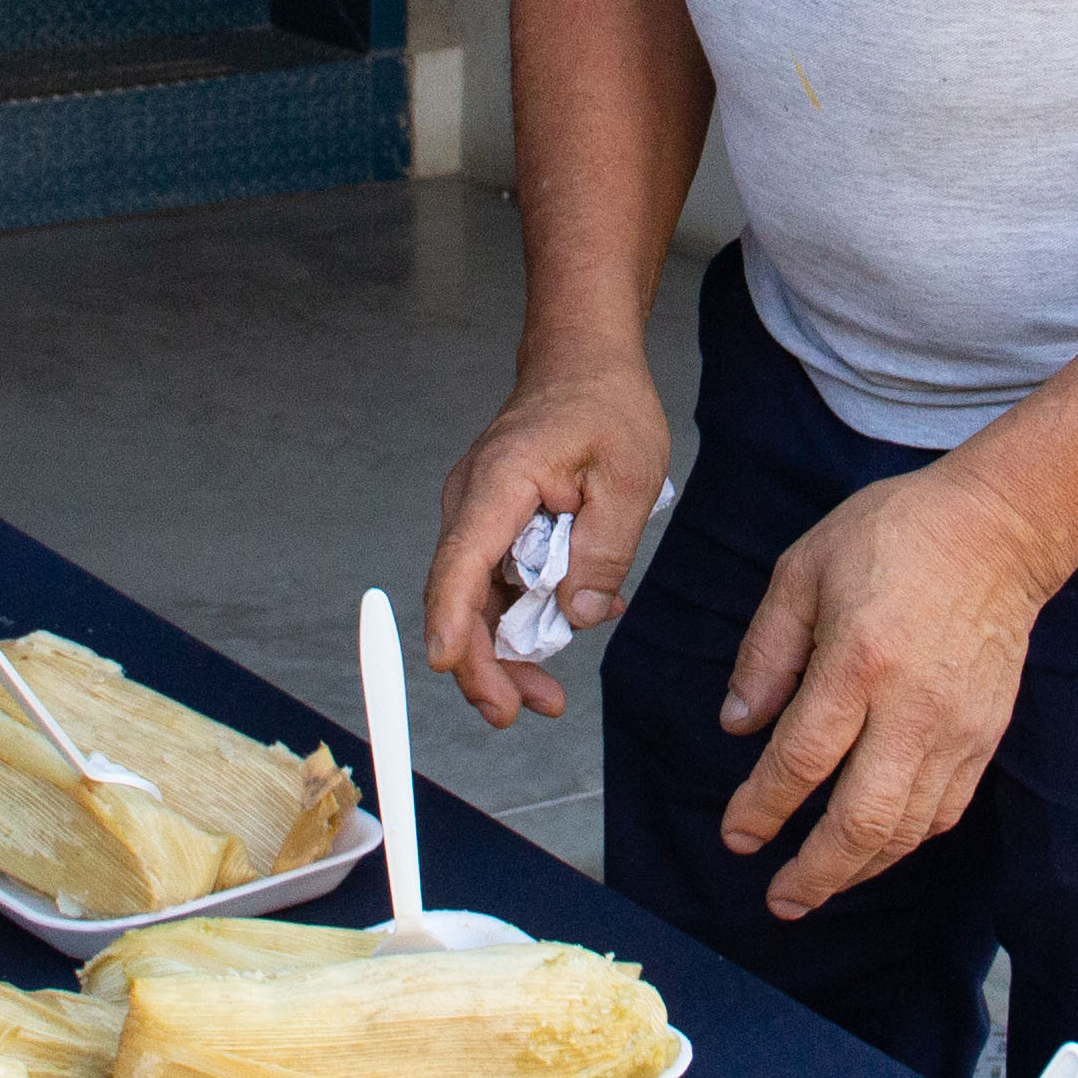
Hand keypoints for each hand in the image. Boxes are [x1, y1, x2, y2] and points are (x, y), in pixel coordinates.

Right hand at [424, 355, 675, 725]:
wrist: (583, 364)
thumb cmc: (606, 406)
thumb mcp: (630, 477)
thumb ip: (604, 549)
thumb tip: (578, 615)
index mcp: (500, 483)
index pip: (461, 561)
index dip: (452, 619)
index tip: (448, 665)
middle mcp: (472, 502)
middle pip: (458, 596)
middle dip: (482, 663)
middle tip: (517, 713)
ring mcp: (476, 515)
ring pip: (475, 599)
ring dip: (504, 651)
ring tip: (546, 698)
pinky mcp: (491, 527)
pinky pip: (496, 583)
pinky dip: (523, 617)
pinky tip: (566, 630)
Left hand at [716, 460, 1058, 919]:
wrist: (999, 530)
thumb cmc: (893, 537)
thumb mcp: (803, 569)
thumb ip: (766, 651)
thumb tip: (739, 726)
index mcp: (857, 660)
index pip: (802, 760)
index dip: (763, 810)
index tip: (737, 836)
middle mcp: (911, 707)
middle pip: (861, 819)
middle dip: (814, 872)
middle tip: (778, 899)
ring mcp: (956, 728)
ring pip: (906, 829)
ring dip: (857, 869)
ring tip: (817, 886)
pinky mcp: (985, 737)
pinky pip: (944, 812)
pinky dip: (904, 843)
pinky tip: (873, 850)